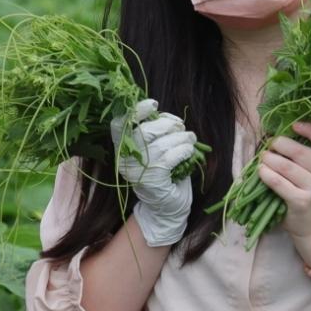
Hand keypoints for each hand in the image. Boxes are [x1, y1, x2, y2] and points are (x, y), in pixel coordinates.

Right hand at [110, 98, 199, 247]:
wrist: (166, 206)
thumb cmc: (162, 173)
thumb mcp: (153, 150)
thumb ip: (154, 132)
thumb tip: (166, 116)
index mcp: (122, 148)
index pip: (120, 125)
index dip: (135, 111)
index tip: (153, 103)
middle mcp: (125, 159)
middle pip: (144, 131)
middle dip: (167, 124)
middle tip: (180, 127)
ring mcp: (138, 171)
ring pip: (161, 144)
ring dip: (181, 138)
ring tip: (190, 139)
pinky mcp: (153, 180)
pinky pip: (170, 158)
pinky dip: (183, 151)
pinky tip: (189, 151)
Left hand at [261, 121, 310, 244]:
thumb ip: (306, 159)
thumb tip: (279, 137)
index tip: (294, 125)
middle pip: (302, 152)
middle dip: (280, 145)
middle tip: (269, 146)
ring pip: (287, 167)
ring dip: (269, 159)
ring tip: (262, 158)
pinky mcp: (302, 201)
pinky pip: (278, 182)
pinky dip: (266, 174)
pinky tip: (260, 171)